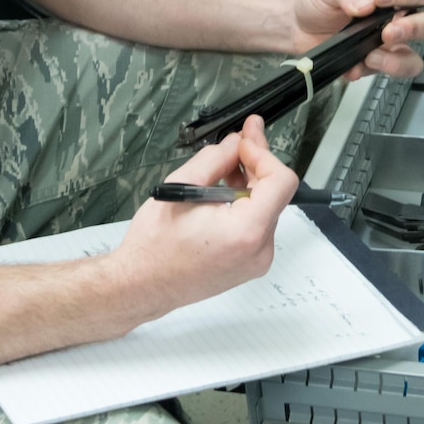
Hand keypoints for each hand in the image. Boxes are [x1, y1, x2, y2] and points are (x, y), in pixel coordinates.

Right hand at [111, 116, 297, 321]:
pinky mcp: (250, 264)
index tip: (243, 143)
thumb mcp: (181, 188)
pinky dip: (245, 204)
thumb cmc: (154, 246)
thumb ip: (215, 160)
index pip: (281, 181)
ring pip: (267, 207)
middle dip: (256, 162)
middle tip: (240, 137)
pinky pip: (258, 224)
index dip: (263, 155)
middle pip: (276, 193)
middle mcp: (259, 250)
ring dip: (250, 182)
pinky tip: (223, 192)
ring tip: (224, 167)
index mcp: (246, 231)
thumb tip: (235, 144)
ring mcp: (257, 260)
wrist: (142, 286)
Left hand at [288, 0, 423, 80]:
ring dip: (396, 60)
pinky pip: (380, 75)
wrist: (297, 25)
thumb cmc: (319, 2)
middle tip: (389, 31)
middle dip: (413, 29)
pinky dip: (365, 72)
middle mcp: (393, 20)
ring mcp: (384, 46)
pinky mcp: (370, 64)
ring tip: (372, 55)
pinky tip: (352, 65)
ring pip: (412, 59)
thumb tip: (365, 3)